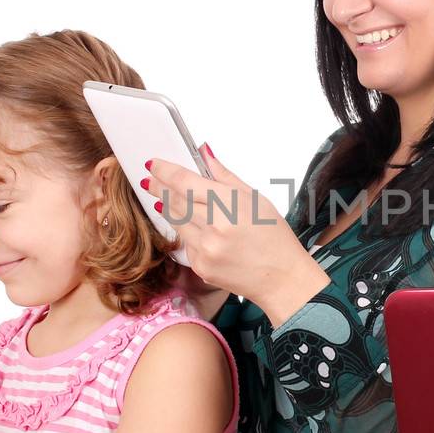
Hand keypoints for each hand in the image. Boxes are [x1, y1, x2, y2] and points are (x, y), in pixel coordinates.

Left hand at [144, 145, 326, 325]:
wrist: (282, 278)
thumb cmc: (275, 238)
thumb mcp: (256, 199)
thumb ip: (225, 176)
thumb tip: (205, 154)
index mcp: (230, 204)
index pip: (185, 182)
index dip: (164, 171)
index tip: (154, 165)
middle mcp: (215, 227)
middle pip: (174, 201)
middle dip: (160, 188)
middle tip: (151, 181)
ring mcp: (205, 249)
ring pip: (176, 222)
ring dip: (169, 209)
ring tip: (166, 200)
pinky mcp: (201, 266)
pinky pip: (185, 244)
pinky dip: (187, 233)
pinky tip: (197, 229)